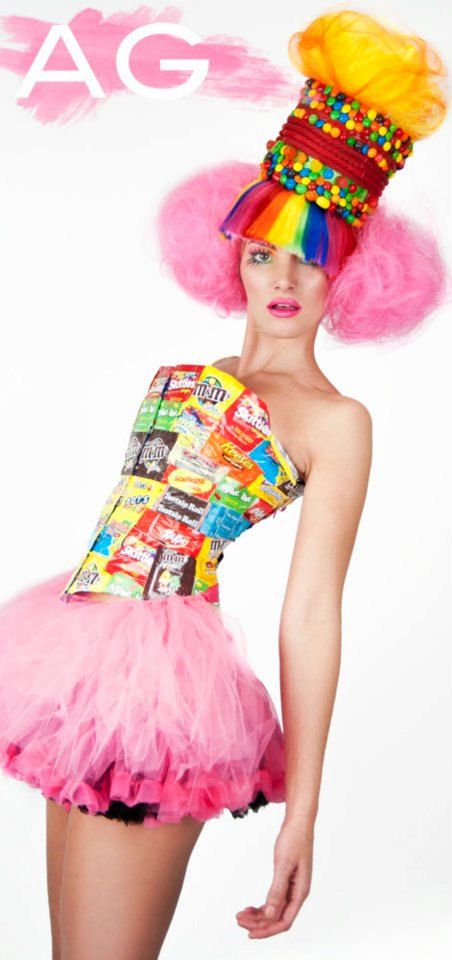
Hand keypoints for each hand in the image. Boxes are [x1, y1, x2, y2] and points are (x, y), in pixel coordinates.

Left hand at [235, 815, 313, 938]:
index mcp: (301, 892)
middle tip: (238, 920)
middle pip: (278, 918)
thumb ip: (277, 890)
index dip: (267, 930)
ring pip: (275, 910)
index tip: (250, 933)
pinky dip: (261, 906)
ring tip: (240, 915)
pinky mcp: (287, 880)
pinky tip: (249, 907)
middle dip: (259, 923)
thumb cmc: (293, 839)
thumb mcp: (283, 864)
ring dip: (258, 915)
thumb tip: (269, 915)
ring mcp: (293, 887)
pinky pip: (274, 900)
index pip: (285, 921)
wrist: (298, 821)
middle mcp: (298, 893)